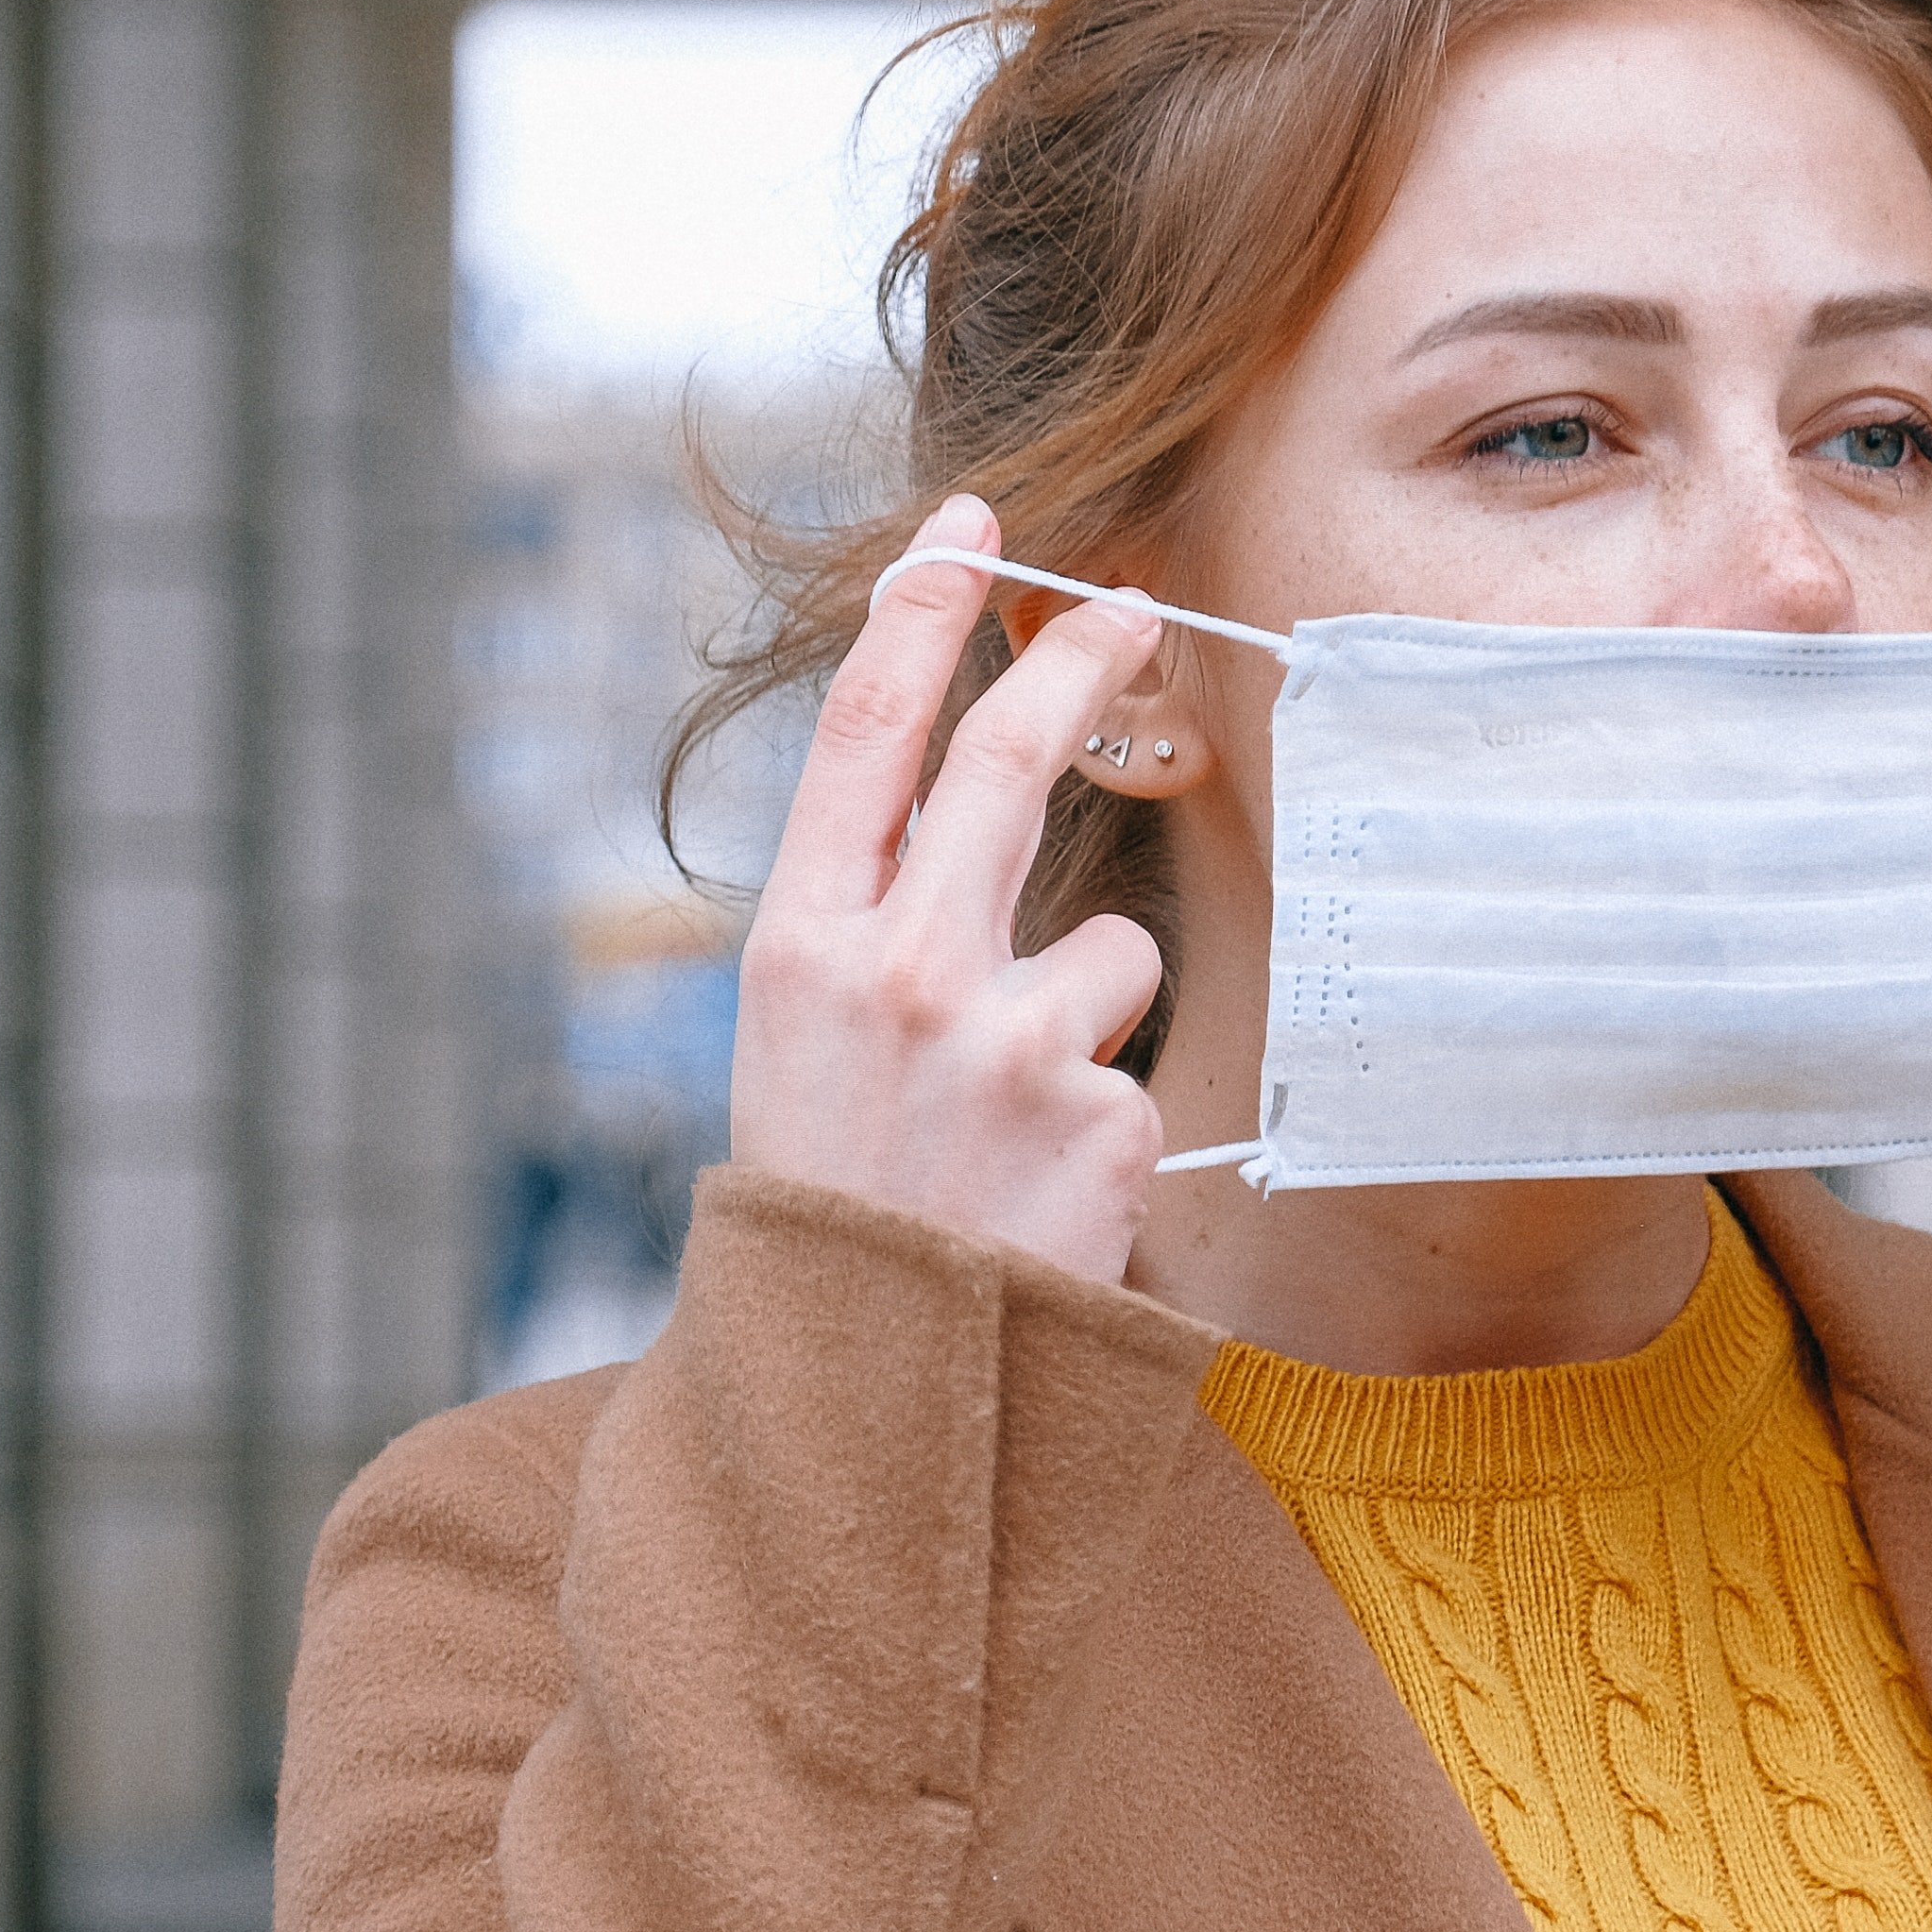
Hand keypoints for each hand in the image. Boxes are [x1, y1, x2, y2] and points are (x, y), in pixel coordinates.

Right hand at [726, 495, 1176, 1280]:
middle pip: (1011, 766)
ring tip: (1011, 1135)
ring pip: (1108, 953)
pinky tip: (1042, 1200)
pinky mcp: (1099, 1121)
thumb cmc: (833, 1216)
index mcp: (797, 950)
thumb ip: (874, 931)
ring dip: (1085, 1021)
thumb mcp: (801, 1057)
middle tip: (1132, 601)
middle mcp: (896, 975)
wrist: (861, 1402)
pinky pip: (1135, 1072)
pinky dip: (1103, 1127)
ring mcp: (1004, 1045)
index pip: (864, 739)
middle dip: (1080, 661)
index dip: (921, 616)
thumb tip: (977, 803)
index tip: (973, 530)